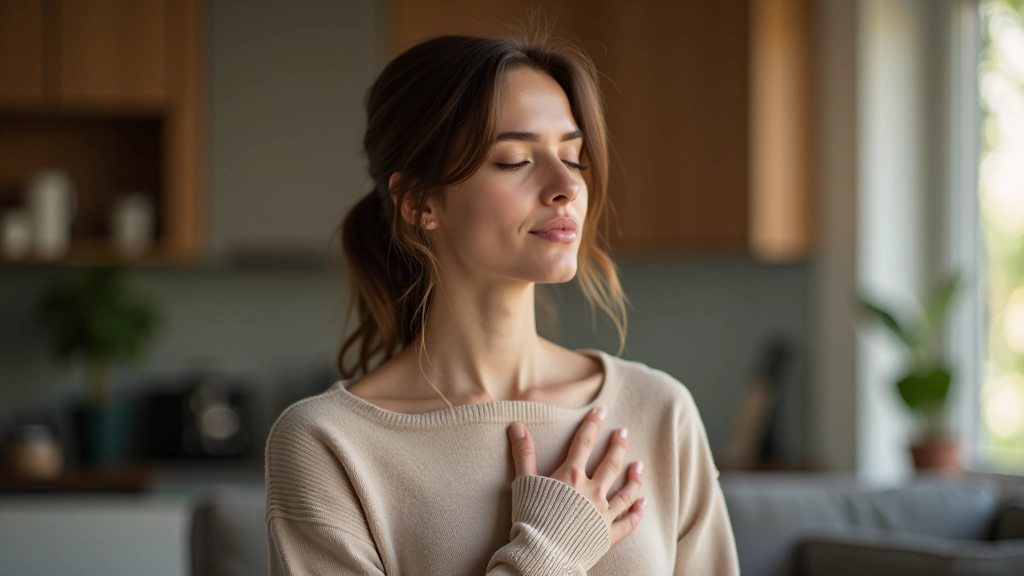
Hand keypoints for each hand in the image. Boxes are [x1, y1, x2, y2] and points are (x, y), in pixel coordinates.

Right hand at [508, 407, 645, 545]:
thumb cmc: (530, 519)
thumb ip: (524, 454)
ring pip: (625, 491)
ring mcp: (602, 513)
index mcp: (571, 476)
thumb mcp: (524, 483)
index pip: (584, 443)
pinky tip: (644, 503)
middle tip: (624, 432)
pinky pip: (628, 522)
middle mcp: (591, 492)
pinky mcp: (608, 535)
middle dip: (618, 446)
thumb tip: (517, 426)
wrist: (541, 555)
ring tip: (639, 465)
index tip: (602, 411)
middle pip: (610, 464)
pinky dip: (637, 512)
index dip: (592, 424)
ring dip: (634, 477)